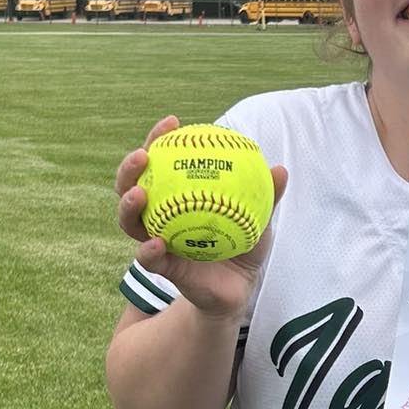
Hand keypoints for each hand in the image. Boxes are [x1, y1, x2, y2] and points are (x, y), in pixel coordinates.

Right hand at [116, 115, 287, 319]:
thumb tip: (280, 169)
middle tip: (143, 155)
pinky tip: (157, 243)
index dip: (159, 139)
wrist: (239, 286)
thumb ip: (266, 195)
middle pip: (130, 185)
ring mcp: (155, 240)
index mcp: (176, 193)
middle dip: (129, 167)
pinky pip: (149, 259)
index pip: (159, 161)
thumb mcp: (259, 217)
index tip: (171, 123)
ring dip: (129, 205)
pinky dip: (149, 251)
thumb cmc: (244, 242)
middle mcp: (158, 214)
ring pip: (129, 220)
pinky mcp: (162, 268)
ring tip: (141, 194)